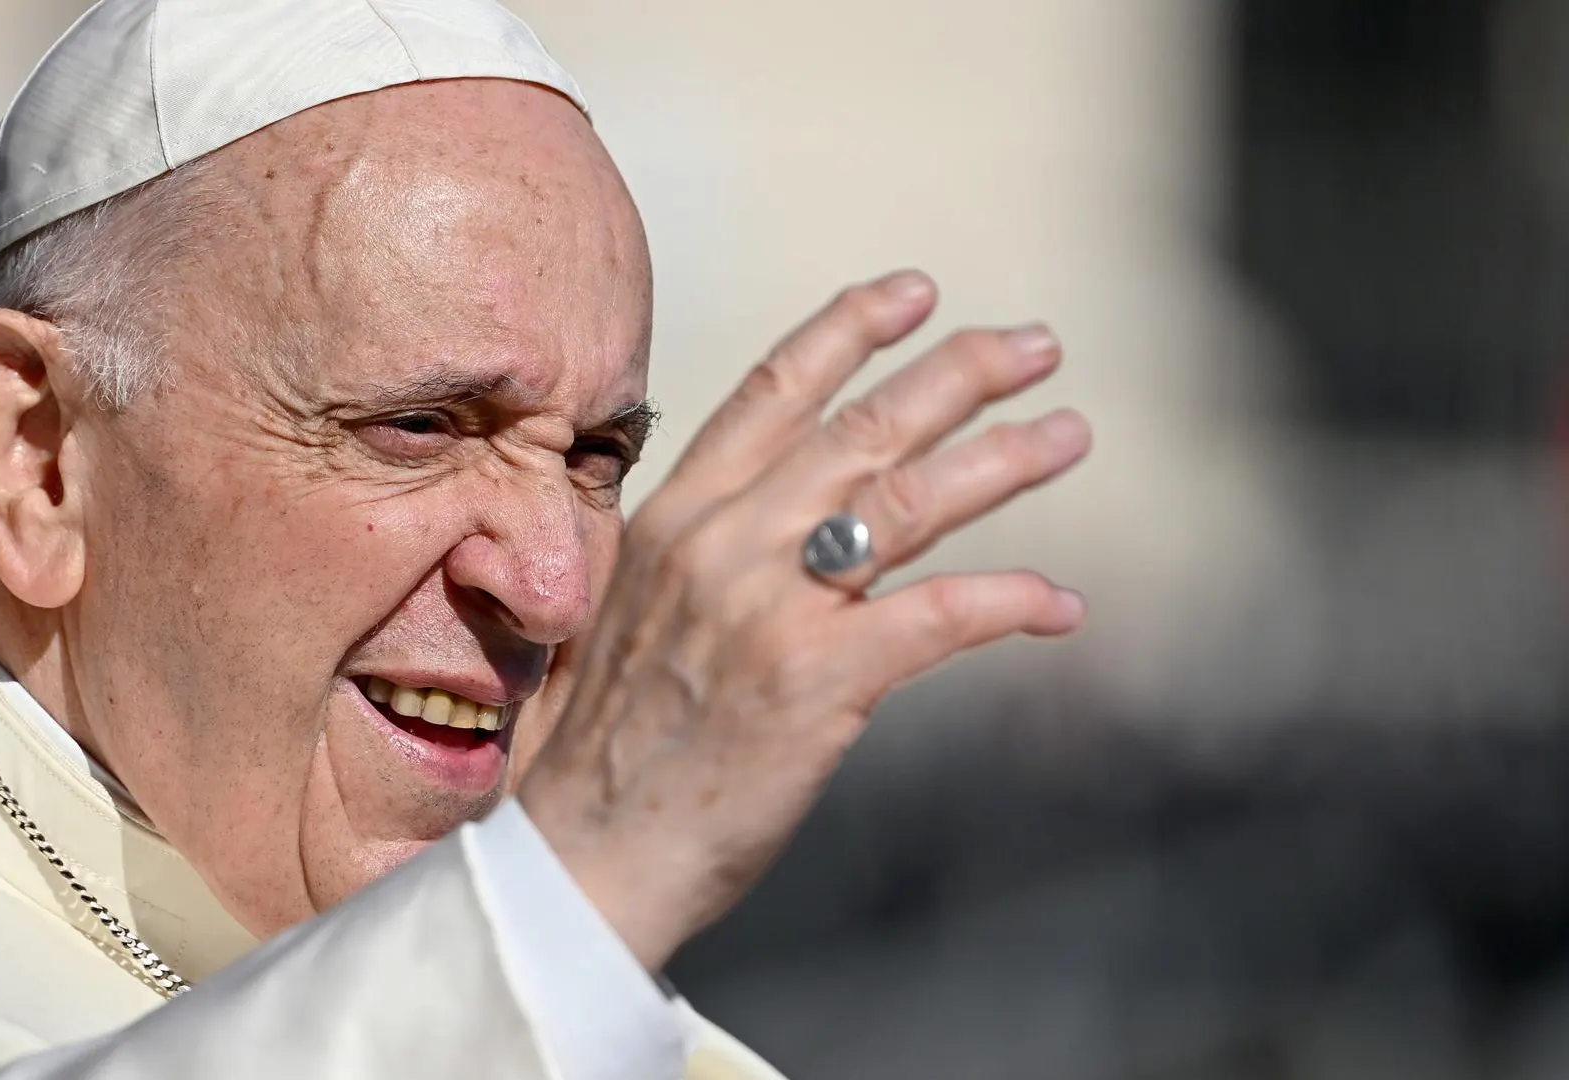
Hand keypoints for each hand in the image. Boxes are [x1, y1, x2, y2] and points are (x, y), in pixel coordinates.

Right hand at [517, 271, 1090, 970]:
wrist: (579, 855)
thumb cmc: (605, 750)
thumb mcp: (626, 613)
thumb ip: (694, 556)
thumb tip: (760, 522)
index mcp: (673, 517)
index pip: (772, 391)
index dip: (850, 330)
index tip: (917, 291)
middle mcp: (721, 542)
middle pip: (862, 426)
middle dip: (961, 373)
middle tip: (1037, 344)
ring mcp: (769, 607)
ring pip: (909, 499)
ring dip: (1003, 459)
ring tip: (1070, 434)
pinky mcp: (816, 680)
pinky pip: (940, 615)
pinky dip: (1011, 601)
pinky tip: (1061, 604)